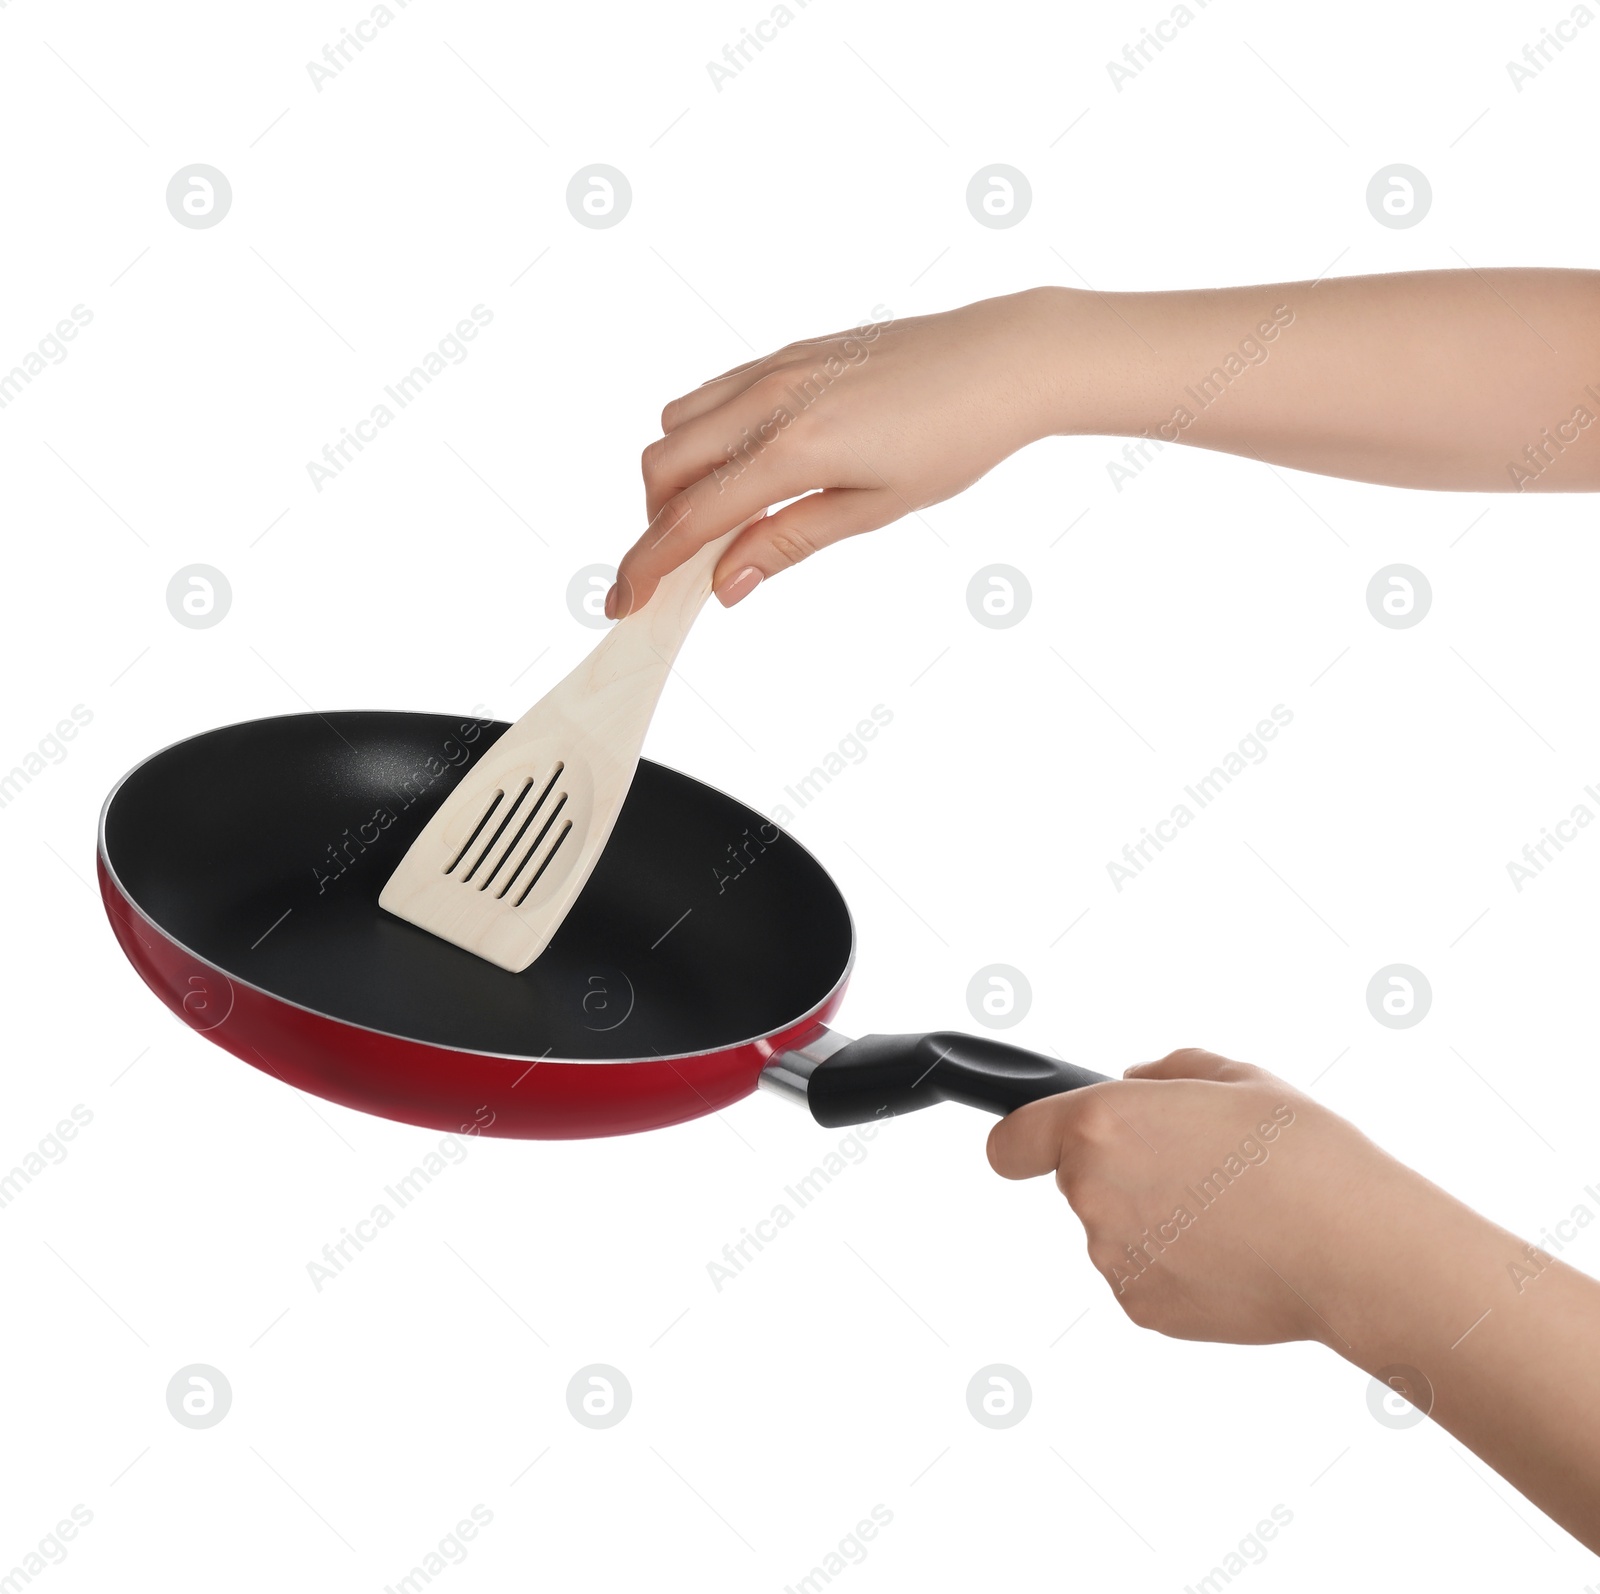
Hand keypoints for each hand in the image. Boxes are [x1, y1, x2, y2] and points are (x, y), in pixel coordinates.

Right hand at [612, 289, 1069, 615]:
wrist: (1002, 362)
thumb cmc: (953, 438)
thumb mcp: (874, 509)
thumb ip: (790, 541)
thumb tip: (727, 583)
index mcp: (792, 448)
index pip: (691, 518)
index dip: (648, 566)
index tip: (624, 603)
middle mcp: (768, 400)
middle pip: (662, 465)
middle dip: (653, 523)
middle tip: (674, 569)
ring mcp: (774, 368)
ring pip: (677, 424)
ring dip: (674, 477)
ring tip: (712, 521)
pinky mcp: (788, 353)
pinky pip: (712, 393)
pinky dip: (701, 437)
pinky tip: (739, 470)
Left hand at [988, 1046, 1599, 1548]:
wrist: (1356, 1250)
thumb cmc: (1303, 1154)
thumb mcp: (1235, 1077)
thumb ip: (1165, 1075)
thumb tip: (1130, 1083)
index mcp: (1100, 1125)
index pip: (1011, 1142)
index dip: (1021, 1141)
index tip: (1031, 1146)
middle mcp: (1092, 1193)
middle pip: (1080, 1181)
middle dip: (1124, 1172)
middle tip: (1198, 1169)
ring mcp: (1113, 1258)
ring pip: (1116, 1229)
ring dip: (1154, 1220)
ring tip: (1232, 1212)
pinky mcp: (1142, 1308)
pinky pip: (1142, 1275)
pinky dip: (1176, 1266)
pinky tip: (1233, 1254)